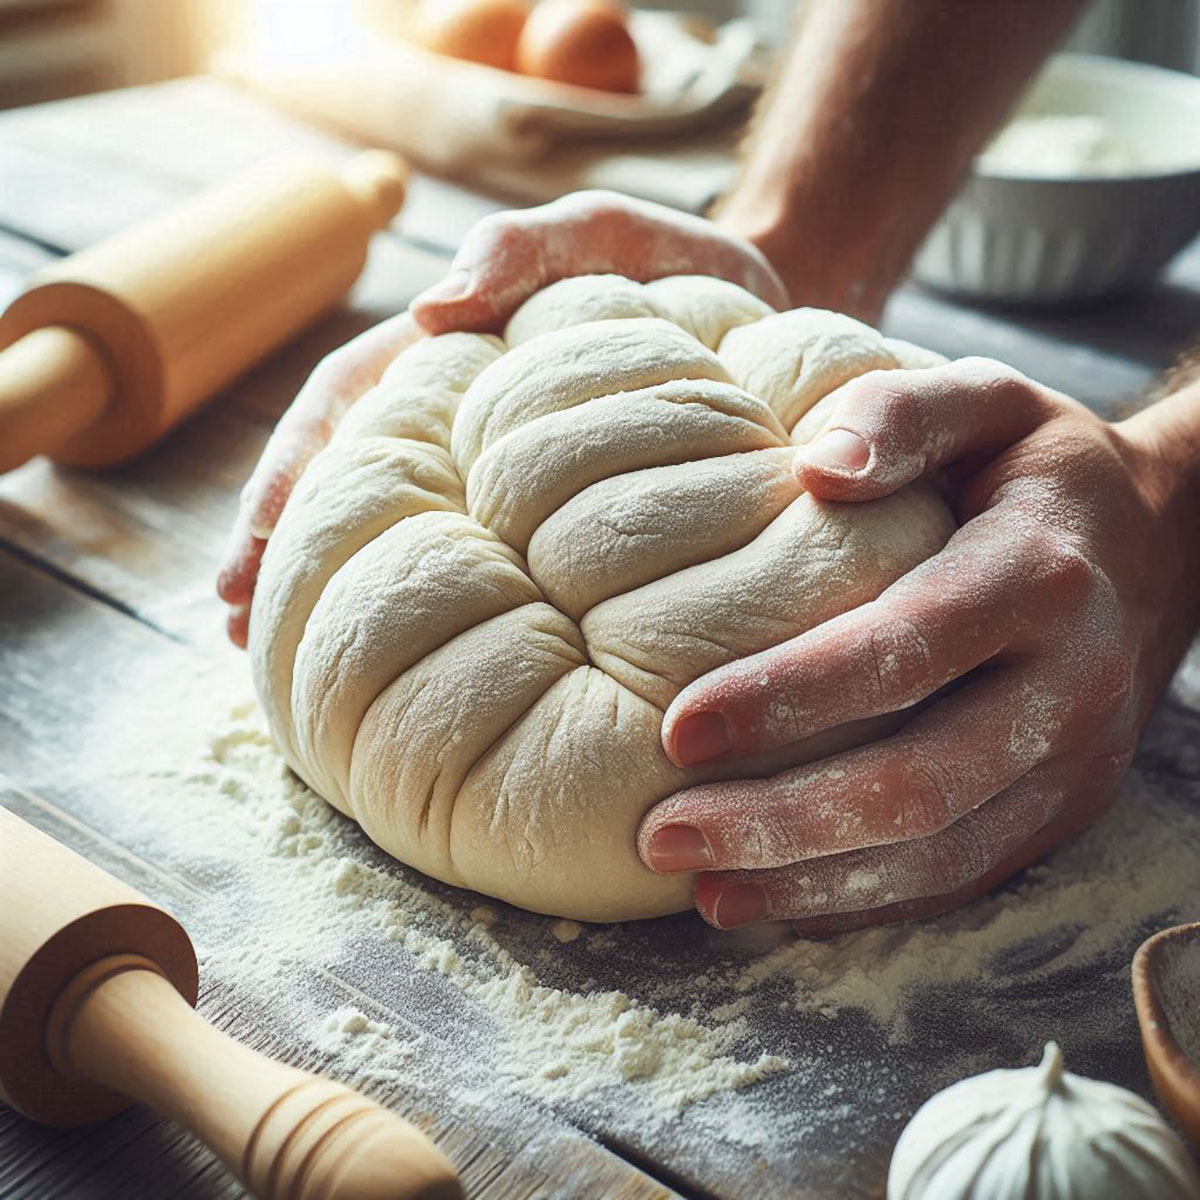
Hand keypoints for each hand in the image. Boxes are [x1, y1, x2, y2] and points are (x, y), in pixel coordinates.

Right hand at [218, 190, 784, 645]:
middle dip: (288, 549)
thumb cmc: (674, 272)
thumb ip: (527, 249)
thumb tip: (431, 309)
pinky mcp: (551, 517)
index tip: (253, 542)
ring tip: (282, 661)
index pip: (348, 411)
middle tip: (237, 625)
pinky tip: (402, 664)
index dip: (294, 472)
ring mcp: (500, 471)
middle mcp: (460, 421)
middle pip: (351, 483)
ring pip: (403, 529)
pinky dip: (432, 603)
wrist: (757, 320)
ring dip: (337, 585)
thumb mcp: (606, 237)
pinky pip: (483, 563)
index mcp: (450, 359)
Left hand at [637, 358, 1199, 933]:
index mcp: (1039, 575)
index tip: (676, 728)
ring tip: (705, 894)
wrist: (1163, 545)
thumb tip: (820, 469)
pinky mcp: (1064, 812)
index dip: (789, 697)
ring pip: (943, 855)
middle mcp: (1070, 683)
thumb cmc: (1034, 468)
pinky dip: (870, 904)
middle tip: (662, 838)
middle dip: (783, 822)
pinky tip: (781, 904)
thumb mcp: (986, 400)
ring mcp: (1075, 763)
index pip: (904, 649)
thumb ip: (902, 416)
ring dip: (815, 885)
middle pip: (920, 781)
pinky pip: (967, 879)